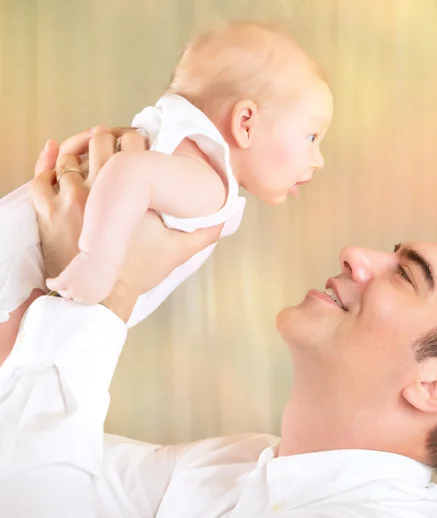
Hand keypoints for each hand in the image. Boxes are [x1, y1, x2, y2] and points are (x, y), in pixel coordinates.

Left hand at [31, 128, 222, 321]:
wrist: (104, 295)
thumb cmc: (139, 272)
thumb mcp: (180, 251)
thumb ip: (206, 233)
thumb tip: (226, 217)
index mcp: (133, 194)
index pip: (134, 144)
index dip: (139, 138)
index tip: (141, 143)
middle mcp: (100, 190)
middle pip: (101, 141)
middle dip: (111, 137)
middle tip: (118, 143)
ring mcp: (71, 200)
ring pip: (72, 155)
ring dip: (82, 147)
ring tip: (91, 148)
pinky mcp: (50, 213)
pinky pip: (43, 177)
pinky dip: (48, 163)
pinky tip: (58, 155)